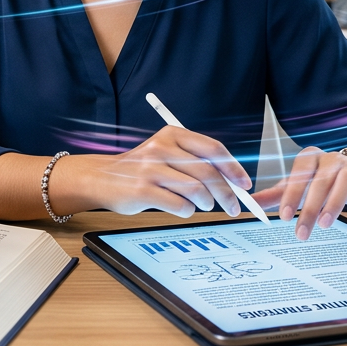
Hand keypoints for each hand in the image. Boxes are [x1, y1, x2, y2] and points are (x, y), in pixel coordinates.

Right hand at [48, 126, 252, 218]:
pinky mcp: (142, 190)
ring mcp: (151, 169)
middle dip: (227, 192)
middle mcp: (162, 148)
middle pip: (208, 171)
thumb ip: (194, 161)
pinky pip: (179, 205)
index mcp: (172, 134)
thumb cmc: (140, 168)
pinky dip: (187, 211)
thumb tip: (231, 181)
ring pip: (196, 189)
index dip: (234, 167)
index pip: (212, 149)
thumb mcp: (166, 153)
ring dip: (207, 203)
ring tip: (204, 206)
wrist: (101, 178)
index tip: (245, 184)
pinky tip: (182, 209)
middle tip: (234, 206)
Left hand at [253, 147, 346, 239]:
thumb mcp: (296, 185)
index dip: (291, 194)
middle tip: (301, 232)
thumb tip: (248, 204)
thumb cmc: (318, 180)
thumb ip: (274, 194)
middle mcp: (332, 160)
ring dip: (334, 204)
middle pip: (321, 181)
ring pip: (345, 183)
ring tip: (325, 224)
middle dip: (310, 208)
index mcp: (311, 158)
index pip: (300, 173)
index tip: (283, 216)